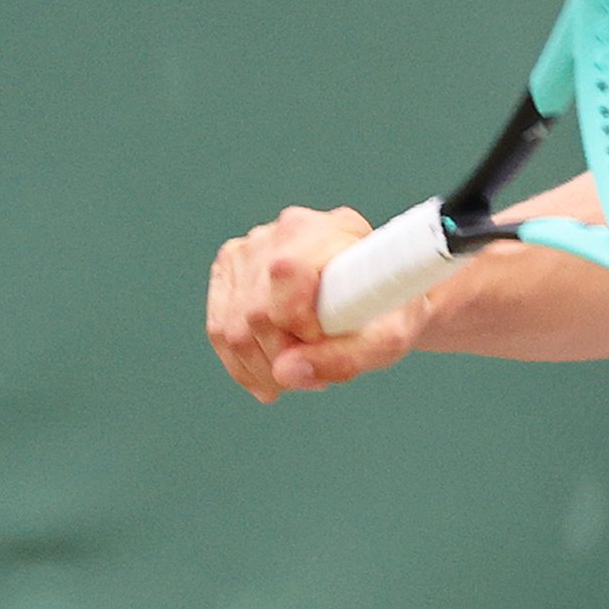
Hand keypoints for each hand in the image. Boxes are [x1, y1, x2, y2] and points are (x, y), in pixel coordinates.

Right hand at [205, 205, 424, 400]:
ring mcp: (251, 246)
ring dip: (262, 369)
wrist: (380, 295)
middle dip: (282, 358)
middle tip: (317, 377)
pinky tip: (270, 378)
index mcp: (329, 230)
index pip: (287, 272)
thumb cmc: (390, 313)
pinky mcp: (231, 268)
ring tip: (299, 377)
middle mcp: (284, 229)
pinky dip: (241, 365)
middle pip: (255, 310)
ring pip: (231, 326)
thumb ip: (344, 359)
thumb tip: (284, 374)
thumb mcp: (387, 341)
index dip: (299, 323)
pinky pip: (219, 327)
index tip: (324, 340)